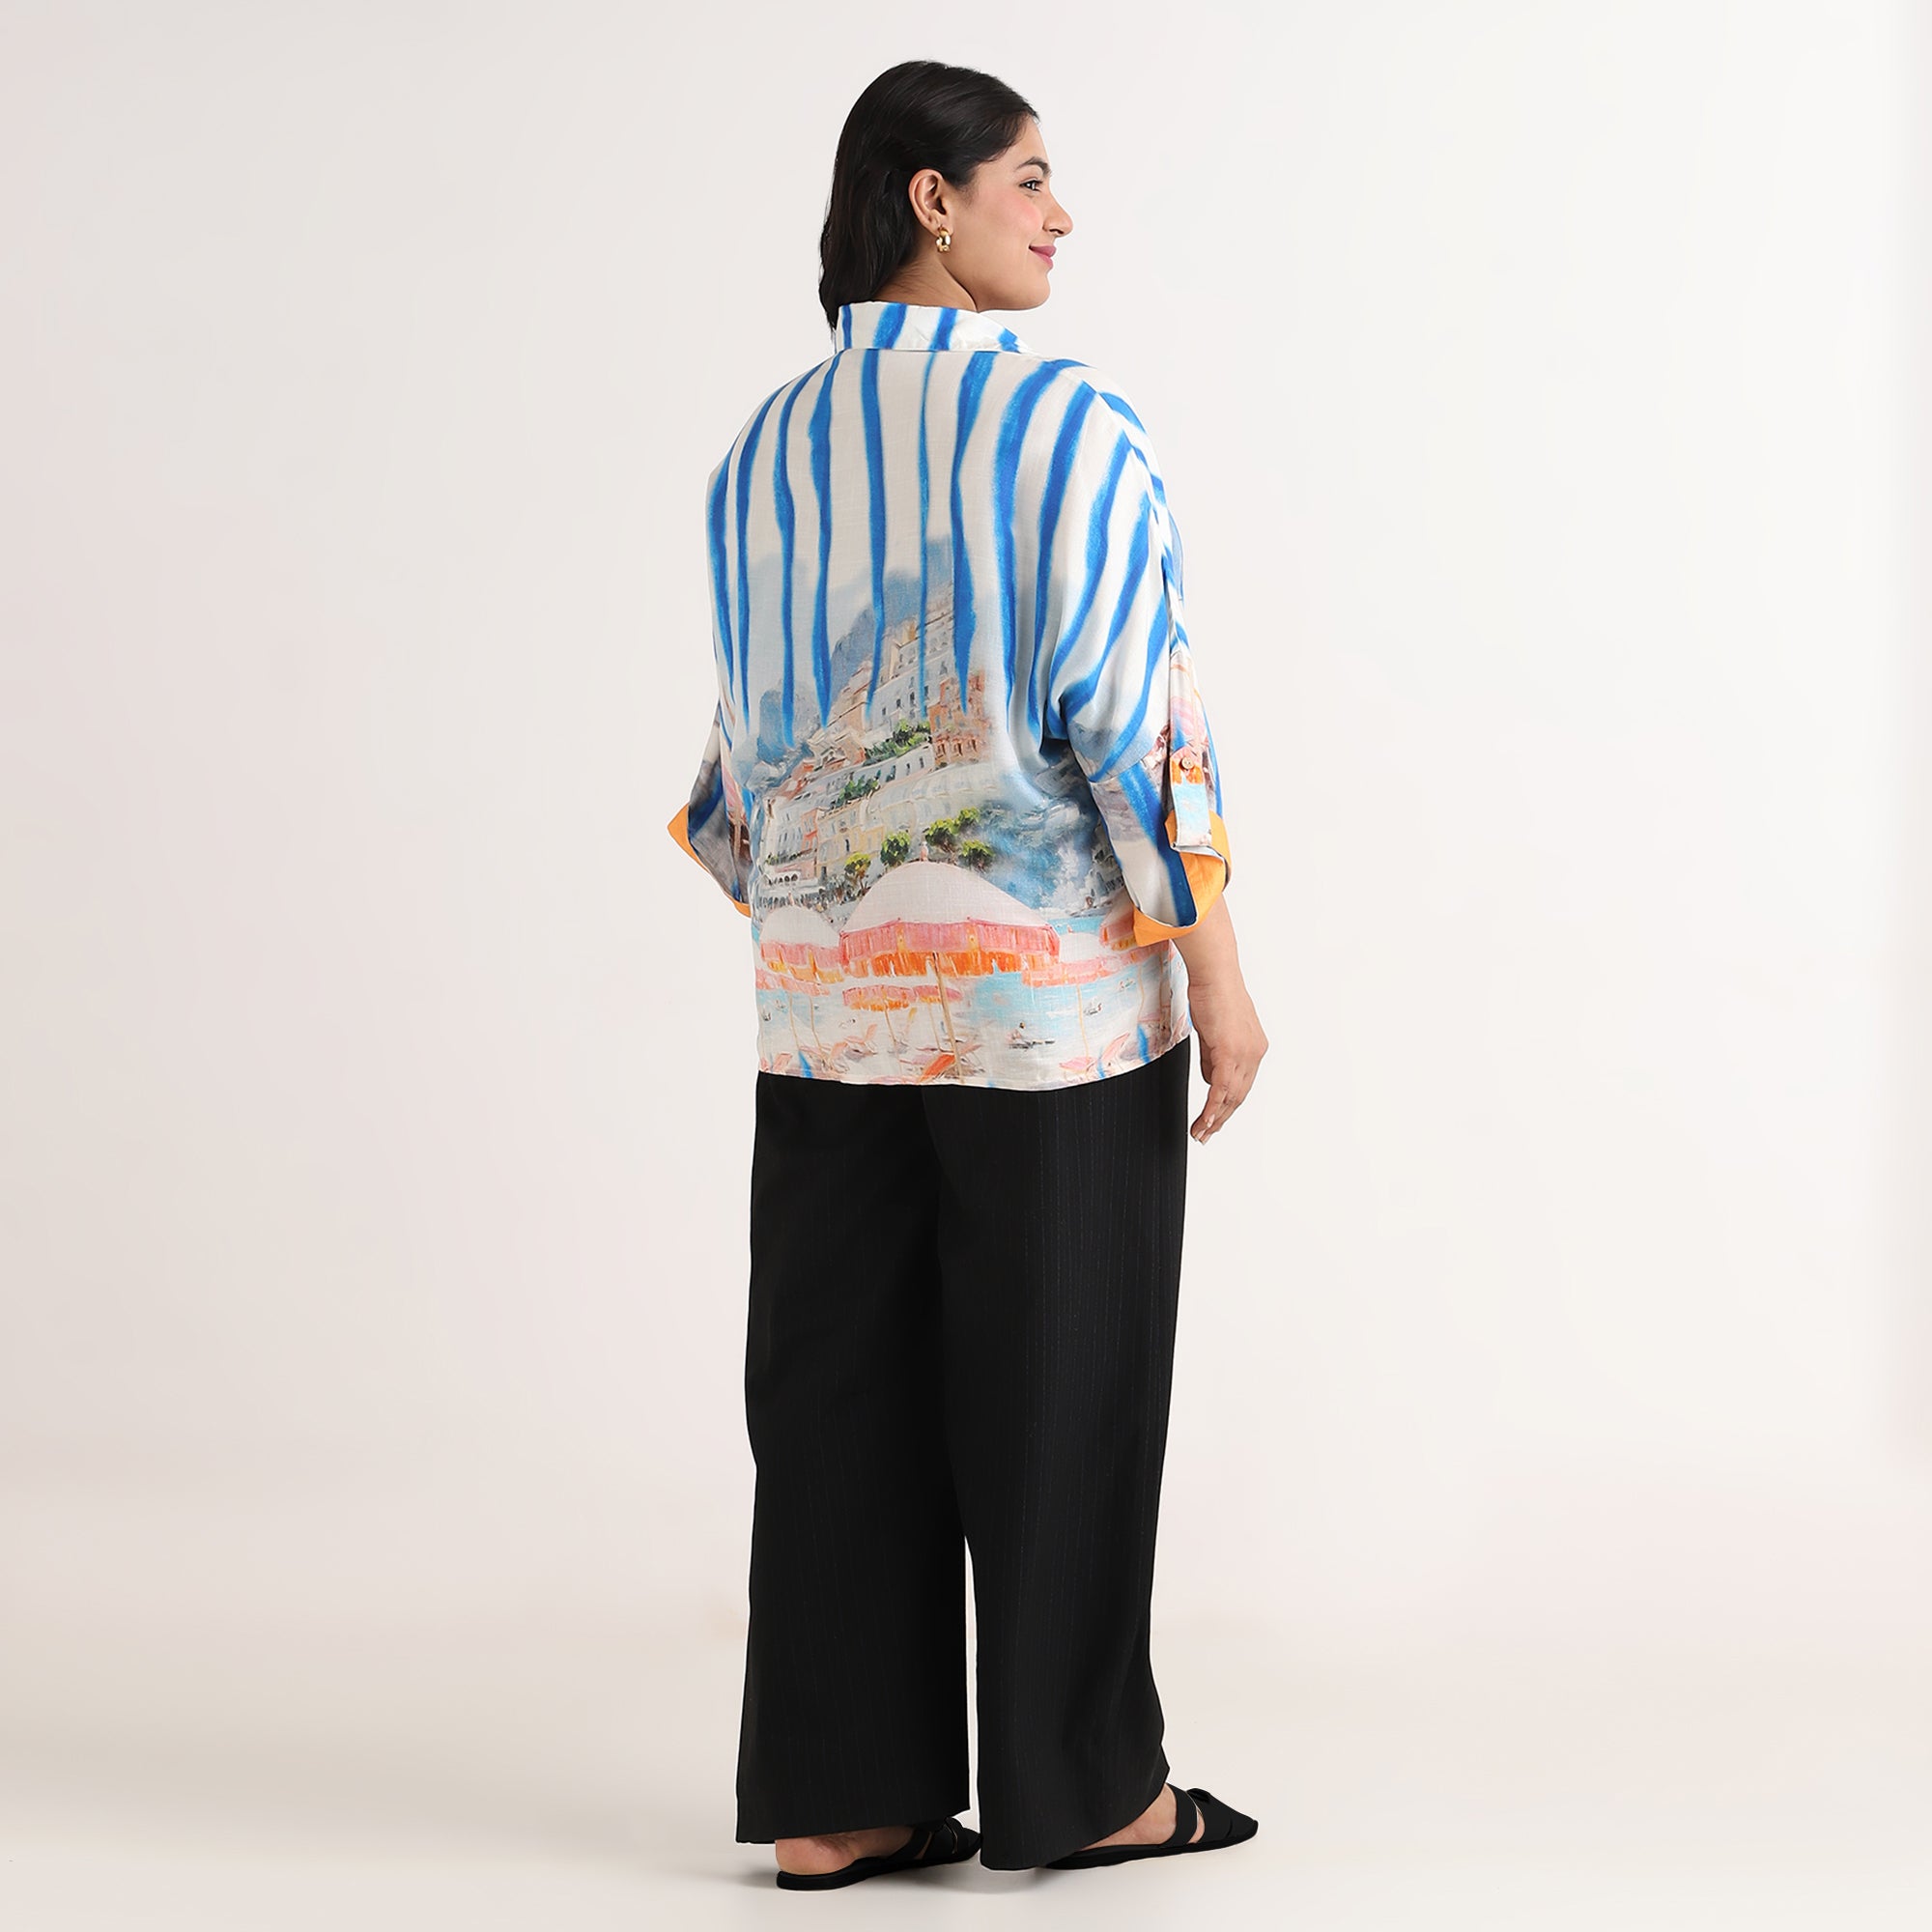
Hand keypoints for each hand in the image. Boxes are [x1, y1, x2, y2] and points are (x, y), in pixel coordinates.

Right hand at [1183, 970, 1266, 1140]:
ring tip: (1200, 1132)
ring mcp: (1246, 1053)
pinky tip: (1205, 1120)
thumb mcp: (1213, 1032)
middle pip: (1239, 1096)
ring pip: (1231, 1096)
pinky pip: (1222, 1087)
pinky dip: (1213, 1107)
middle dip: (1221, 1119)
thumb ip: (1213, 1057)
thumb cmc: (1213, 994)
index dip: (1227, 1106)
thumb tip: (1211, 1079)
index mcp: (1254, 1048)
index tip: (1214, 1121)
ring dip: (1215, 1118)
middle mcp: (1255, 1053)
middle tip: (1205, 1135)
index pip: (1241, 1085)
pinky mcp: (1231, 1051)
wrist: (1215, 974)